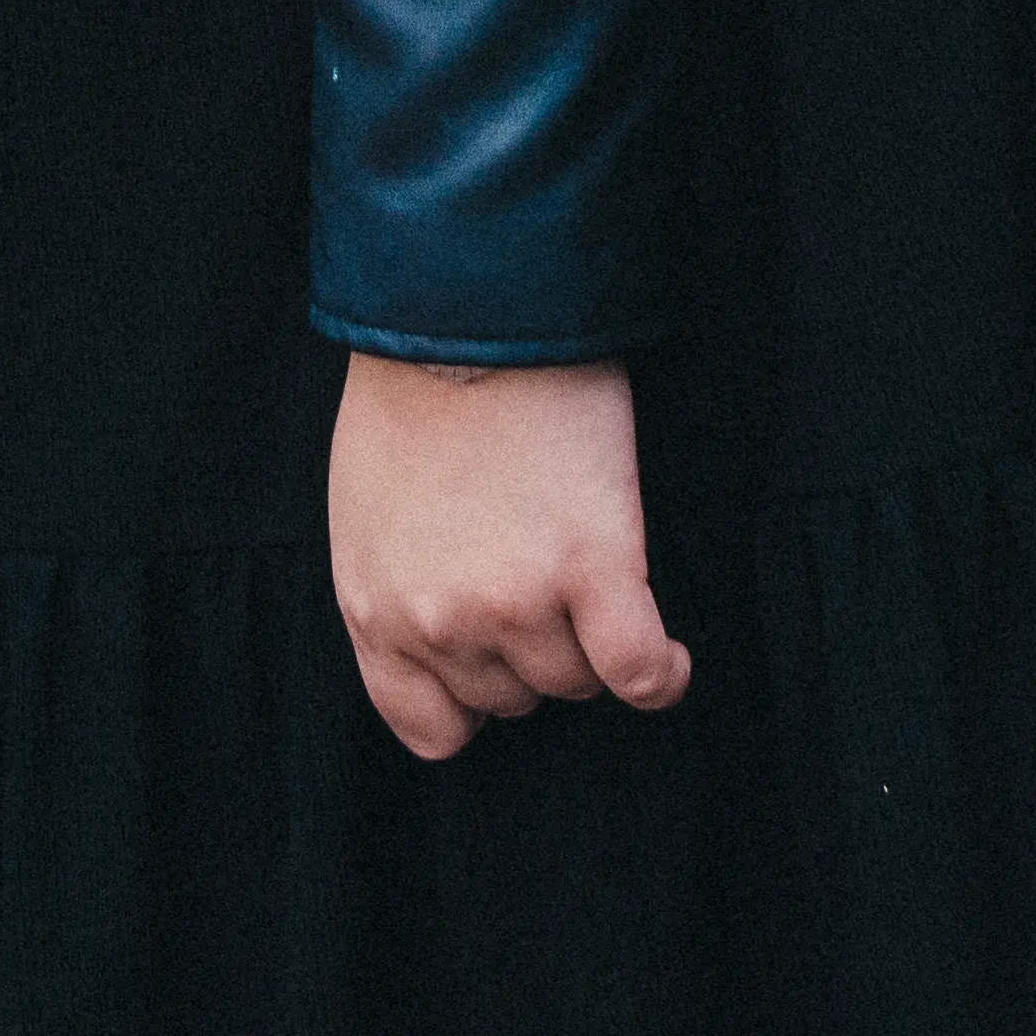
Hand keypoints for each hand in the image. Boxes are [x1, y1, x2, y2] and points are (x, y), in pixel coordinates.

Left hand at [328, 351, 689, 761]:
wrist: (466, 307)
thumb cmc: (414, 390)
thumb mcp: (365, 508)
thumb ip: (398, 584)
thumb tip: (449, 628)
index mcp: (374, 609)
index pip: (430, 728)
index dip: (474, 703)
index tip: (501, 662)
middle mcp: (440, 621)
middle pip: (514, 698)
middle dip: (531, 649)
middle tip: (543, 573)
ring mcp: (516, 601)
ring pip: (576, 682)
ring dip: (593, 644)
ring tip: (598, 581)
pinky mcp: (592, 568)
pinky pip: (638, 672)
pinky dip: (662, 675)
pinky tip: (671, 657)